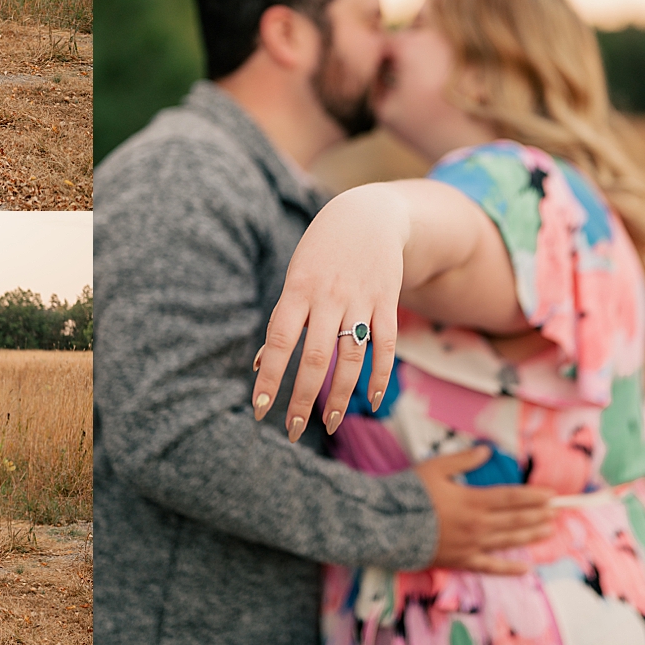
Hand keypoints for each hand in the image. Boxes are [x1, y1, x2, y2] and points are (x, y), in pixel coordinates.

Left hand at [252, 184, 407, 439]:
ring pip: (352, 357)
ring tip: (328, 424)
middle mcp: (328, 296)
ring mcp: (361, 299)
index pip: (279, 340)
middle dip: (303, 398)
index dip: (269, 375)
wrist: (368, 214)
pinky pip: (387, 345)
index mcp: (297, 290)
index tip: (260, 408)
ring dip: (340, 395)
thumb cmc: (320, 252)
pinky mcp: (388, 302)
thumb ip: (282, 320)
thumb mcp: (294, 277)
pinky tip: (370, 401)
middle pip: (316, 356)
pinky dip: (380, 375)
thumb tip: (257, 364)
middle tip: (293, 430)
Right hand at [416, 446, 555, 574]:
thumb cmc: (409, 494)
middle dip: (539, 514)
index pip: (511, 497)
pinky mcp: (462, 561)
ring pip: (509, 541)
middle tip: (558, 512)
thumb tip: (487, 452)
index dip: (533, 496)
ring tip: (550, 530)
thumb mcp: (434, 468)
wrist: (387, 526)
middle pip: (515, 519)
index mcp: (472, 501)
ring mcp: (472, 545)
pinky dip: (510, 568)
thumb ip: (463, 460)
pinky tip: (527, 568)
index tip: (551, 495)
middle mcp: (477, 524)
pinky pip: (491, 567)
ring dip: (531, 535)